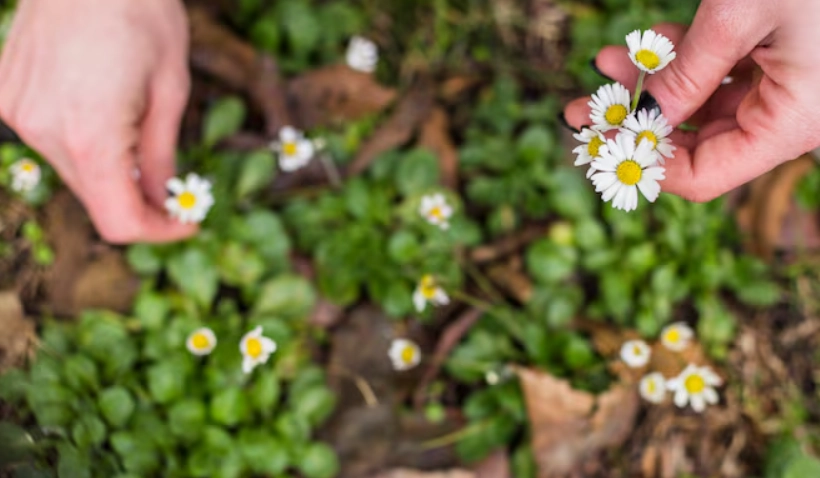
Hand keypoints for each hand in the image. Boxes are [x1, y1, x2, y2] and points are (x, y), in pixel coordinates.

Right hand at [0, 0, 195, 242]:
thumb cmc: (141, 11)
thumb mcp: (171, 88)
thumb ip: (161, 154)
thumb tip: (160, 199)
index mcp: (91, 137)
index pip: (118, 221)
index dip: (156, 231)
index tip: (185, 222)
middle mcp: (43, 132)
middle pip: (94, 198)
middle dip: (135, 201)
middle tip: (170, 189)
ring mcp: (17, 112)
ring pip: (71, 170)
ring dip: (107, 168)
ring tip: (137, 132)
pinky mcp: (5, 94)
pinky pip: (47, 137)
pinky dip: (78, 140)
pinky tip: (102, 109)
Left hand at [563, 0, 819, 201]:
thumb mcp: (737, 17)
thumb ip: (687, 75)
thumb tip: (639, 118)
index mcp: (791, 123)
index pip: (705, 175)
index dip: (648, 163)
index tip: (602, 141)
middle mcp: (790, 116)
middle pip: (698, 142)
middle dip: (637, 120)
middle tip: (583, 108)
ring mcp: (785, 89)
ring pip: (703, 105)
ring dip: (652, 84)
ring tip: (605, 63)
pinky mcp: (779, 62)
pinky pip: (721, 76)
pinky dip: (683, 61)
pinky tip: (644, 45)